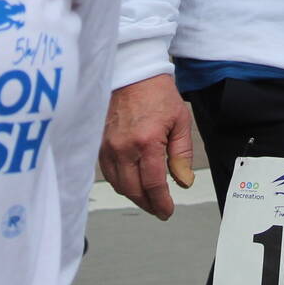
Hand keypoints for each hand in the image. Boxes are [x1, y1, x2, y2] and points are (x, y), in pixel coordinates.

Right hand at [99, 73, 195, 219]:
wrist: (134, 74)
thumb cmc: (157, 93)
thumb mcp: (180, 121)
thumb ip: (182, 154)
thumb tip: (182, 181)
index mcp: (146, 141)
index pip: (153, 184)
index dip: (161, 203)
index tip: (167, 211)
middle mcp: (124, 146)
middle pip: (133, 190)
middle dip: (148, 204)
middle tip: (159, 209)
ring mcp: (109, 146)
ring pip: (118, 185)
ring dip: (133, 196)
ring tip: (148, 199)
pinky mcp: (100, 144)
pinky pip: (108, 173)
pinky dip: (120, 183)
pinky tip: (132, 182)